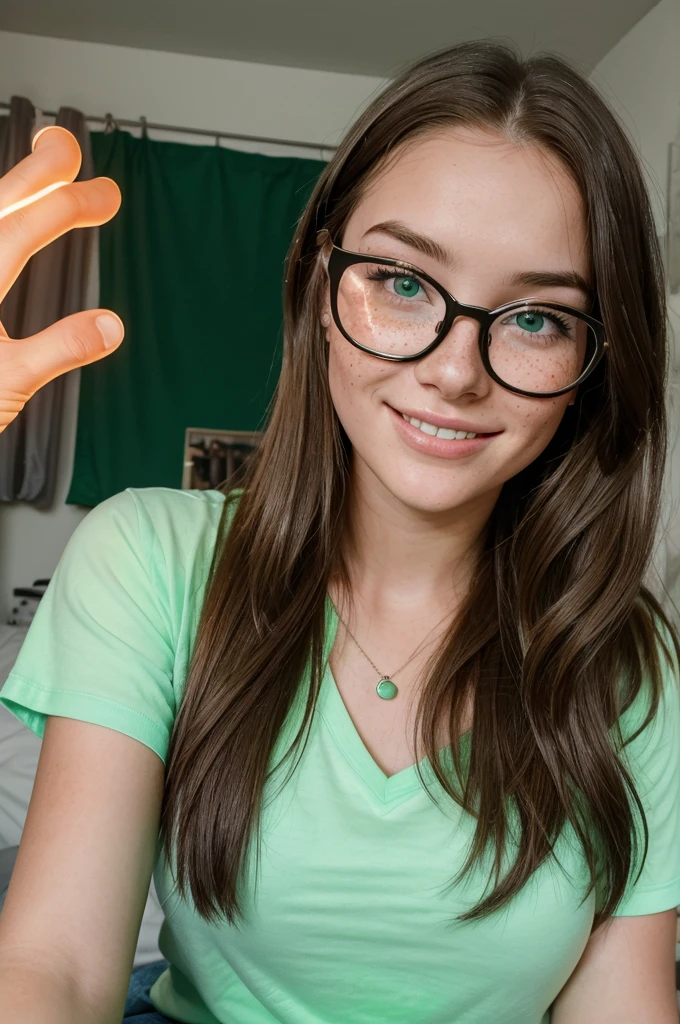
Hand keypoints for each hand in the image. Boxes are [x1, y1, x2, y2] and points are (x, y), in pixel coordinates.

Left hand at [0, 125, 122, 433]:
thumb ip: (60, 348)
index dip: (71, 204)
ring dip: (9, 189)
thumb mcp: (7, 384)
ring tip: (38, 171)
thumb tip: (109, 326)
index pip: (26, 225)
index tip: (107, 197)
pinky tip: (1, 222)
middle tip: (67, 146)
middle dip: (35, 169)